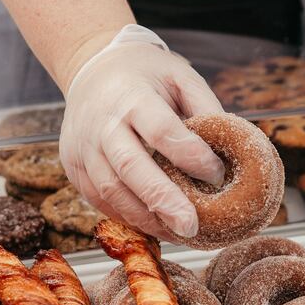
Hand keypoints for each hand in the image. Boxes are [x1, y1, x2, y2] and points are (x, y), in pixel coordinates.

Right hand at [59, 26, 224, 239]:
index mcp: (132, 96)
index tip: (218, 175)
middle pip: (130, 166)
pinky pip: (99, 200)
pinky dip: (128, 217)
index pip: (161, 130)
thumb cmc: (145, 75)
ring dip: (146, 218)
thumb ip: (205, 108)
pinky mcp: (74, 168)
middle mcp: (102, 124)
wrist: (92, 70)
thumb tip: (230, 152)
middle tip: (191, 226)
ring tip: (180, 234)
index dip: (191, 156)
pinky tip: (155, 225)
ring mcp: (83, 148)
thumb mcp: (181, 76)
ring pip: (111, 191)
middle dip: (162, 200)